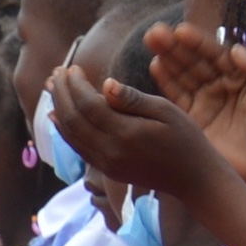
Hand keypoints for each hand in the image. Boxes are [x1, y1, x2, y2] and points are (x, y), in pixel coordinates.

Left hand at [50, 62, 217, 203]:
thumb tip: (105, 84)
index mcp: (126, 133)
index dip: (75, 84)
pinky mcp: (107, 171)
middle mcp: (111, 151)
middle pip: (73, 120)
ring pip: (71, 135)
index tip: (72, 67)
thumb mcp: (166, 111)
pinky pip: (78, 148)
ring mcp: (107, 164)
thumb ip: (133, 99)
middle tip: (56, 72)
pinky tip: (56, 116)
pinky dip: (64, 130)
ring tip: (51, 87)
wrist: (193, 179)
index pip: (88, 105)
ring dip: (58, 109)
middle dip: (61, 94)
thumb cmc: (186, 138)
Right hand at [138, 23, 245, 186]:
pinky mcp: (193, 120)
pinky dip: (166, 82)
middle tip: (154, 33)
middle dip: (175, 46)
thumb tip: (234, 49)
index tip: (180, 31)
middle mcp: (220, 85)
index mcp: (241, 75)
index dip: (198, 42)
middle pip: (194, 61)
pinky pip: (177, 97)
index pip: (216, 54)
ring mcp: (205, 102)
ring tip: (150, 42)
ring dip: (167, 58)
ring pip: (183, 75)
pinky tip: (155, 66)